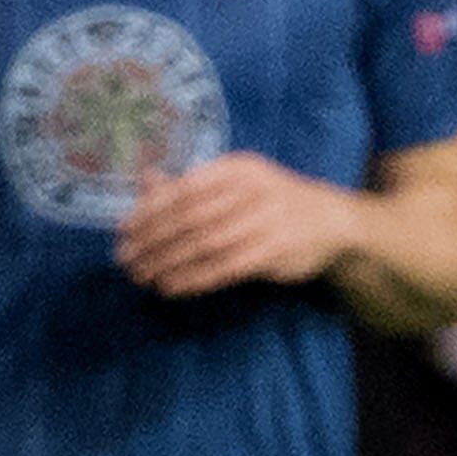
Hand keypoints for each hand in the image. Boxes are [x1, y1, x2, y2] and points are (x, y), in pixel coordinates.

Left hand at [116, 155, 362, 299]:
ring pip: (205, 244)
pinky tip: (174, 287)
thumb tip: (145, 180)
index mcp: (237, 168)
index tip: (123, 231)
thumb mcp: (236, 183)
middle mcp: (251, 190)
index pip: (183, 189)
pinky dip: (195, 279)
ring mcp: (266, 220)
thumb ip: (192, 185)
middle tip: (126, 259)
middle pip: (190, 217)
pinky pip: (226, 267)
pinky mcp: (276, 251)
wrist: (334, 219)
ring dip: (169, 263)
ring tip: (144, 277)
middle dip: (152, 241)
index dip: (149, 211)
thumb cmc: (275, 200)